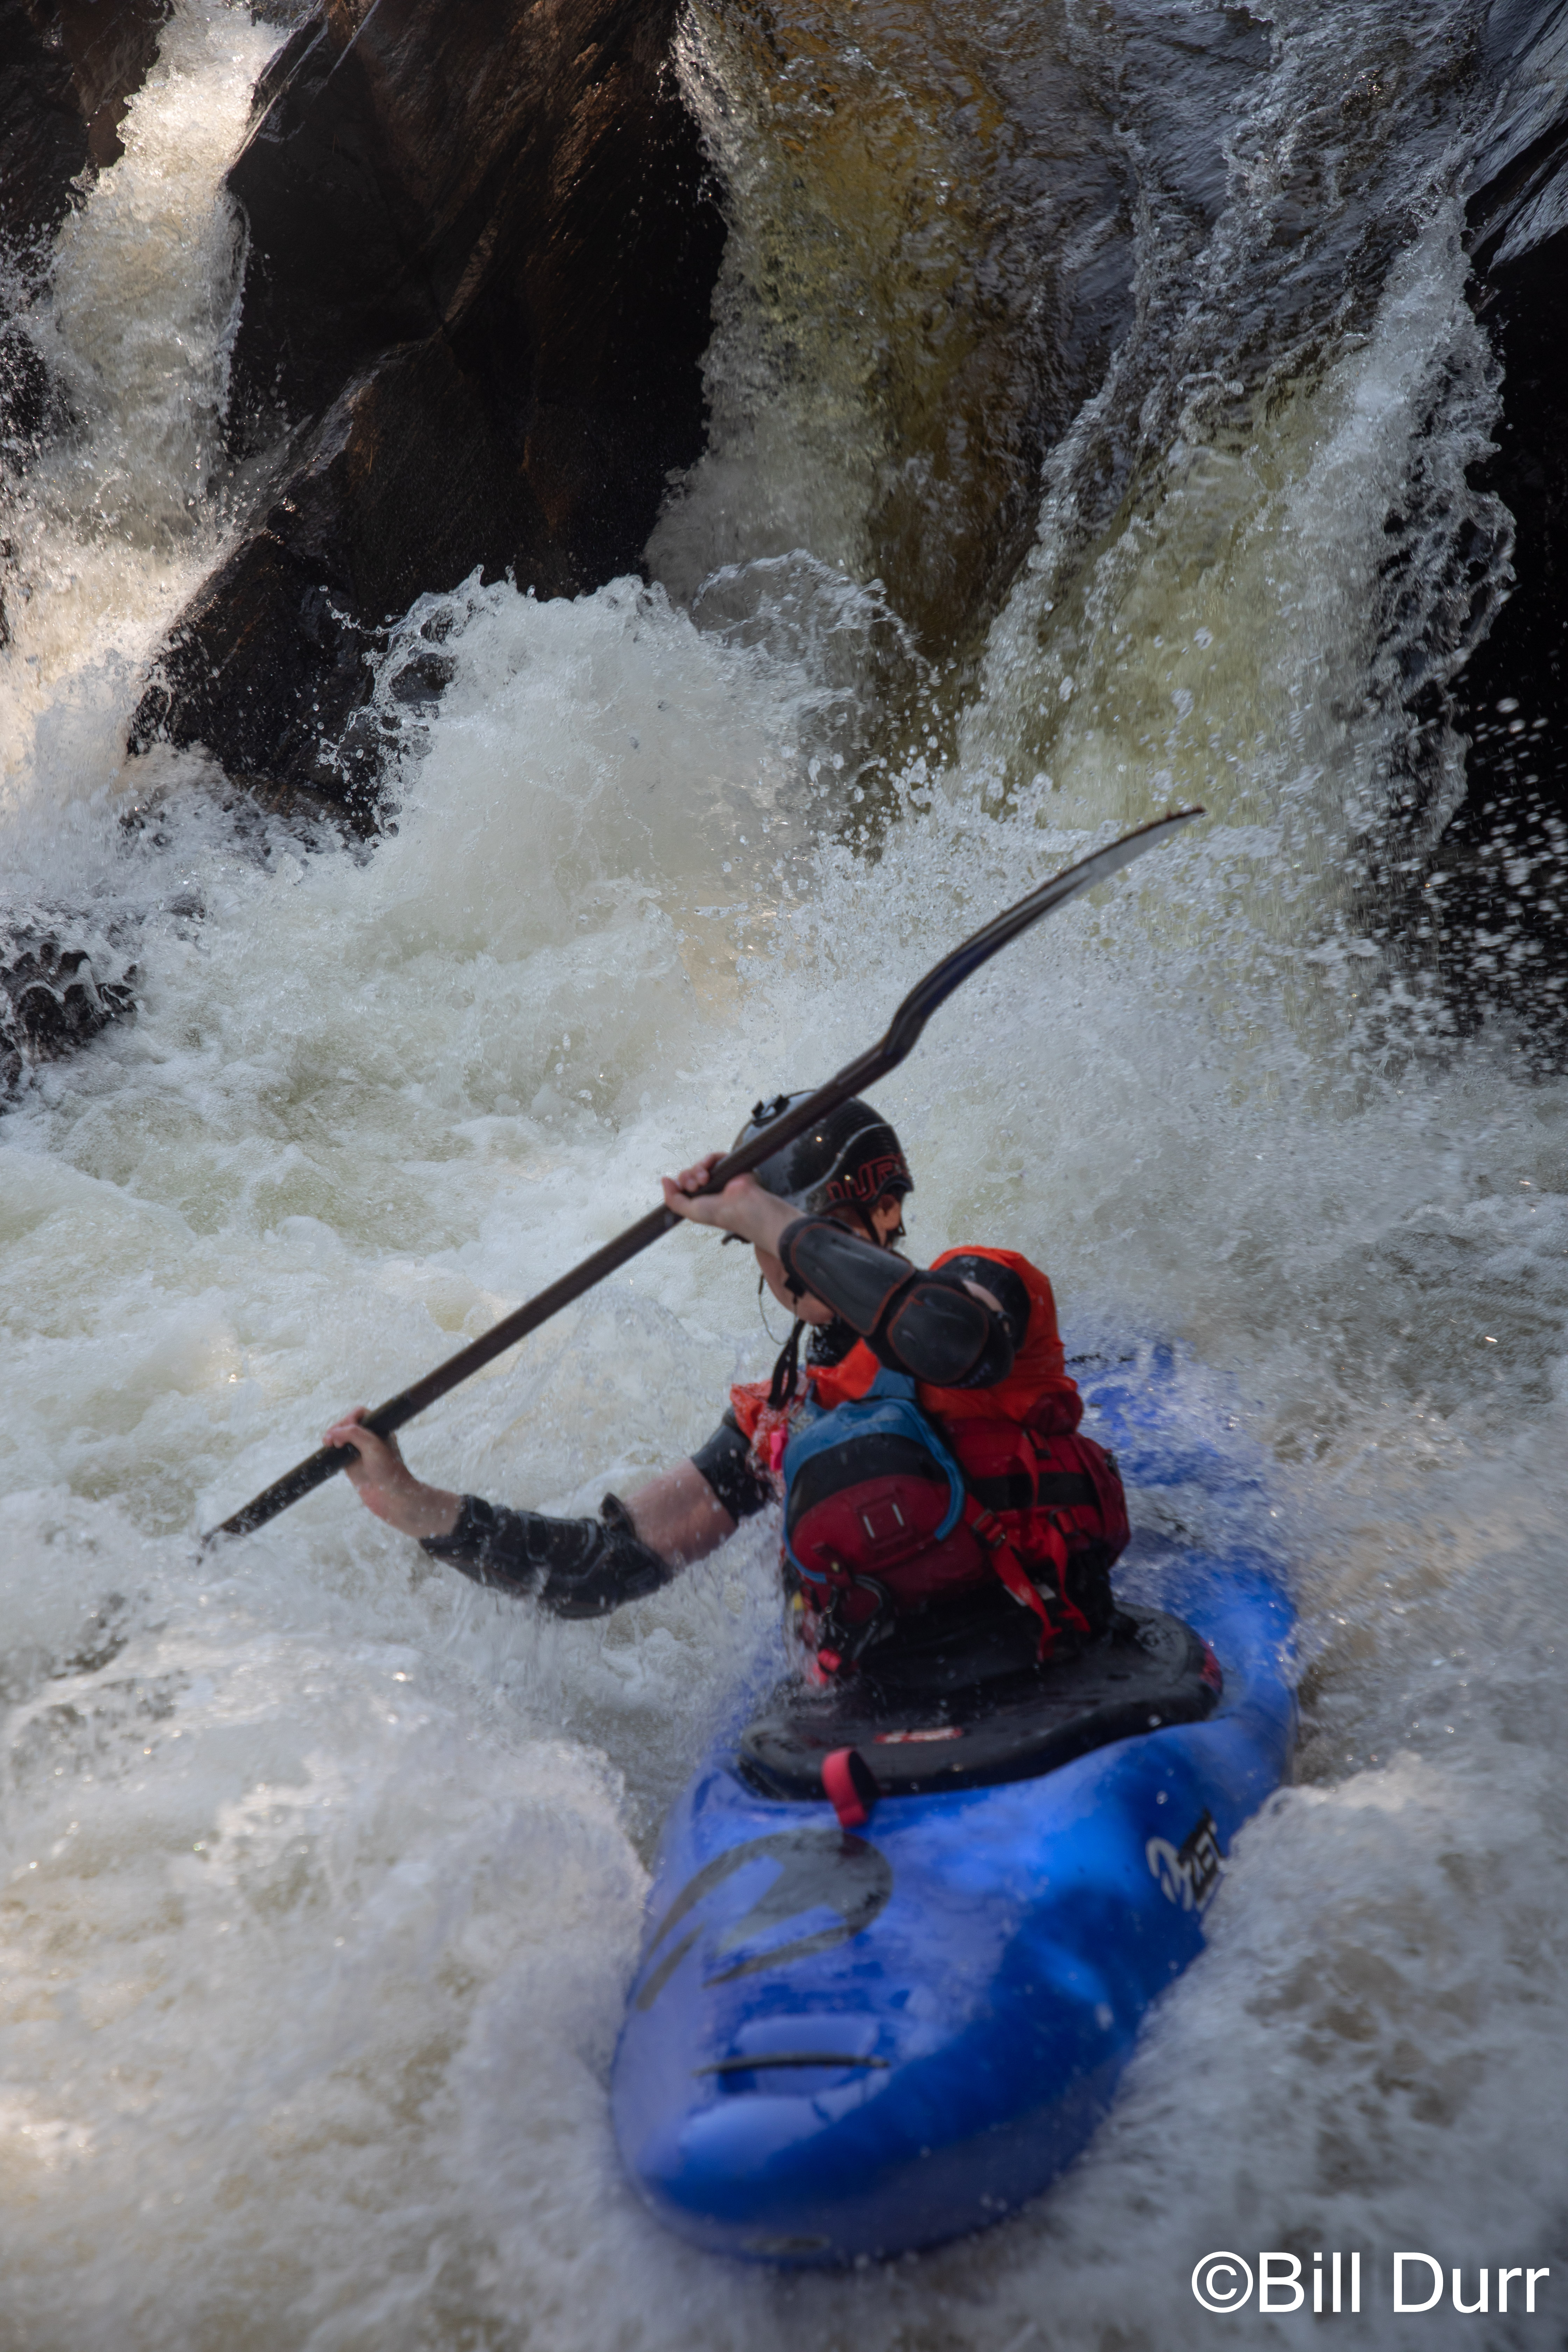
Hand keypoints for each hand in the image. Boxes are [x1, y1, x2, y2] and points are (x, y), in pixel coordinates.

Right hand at [323, 1410, 461, 1541]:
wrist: (391, 1497)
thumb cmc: (388, 1470)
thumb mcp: (373, 1445)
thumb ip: (354, 1433)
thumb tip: (333, 1432)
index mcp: (379, 1430)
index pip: (361, 1413)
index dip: (350, 1418)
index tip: (347, 1429)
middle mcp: (369, 1439)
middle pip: (347, 1424)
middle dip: (337, 1428)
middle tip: (333, 1440)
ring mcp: (359, 1451)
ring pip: (340, 1437)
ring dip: (332, 1437)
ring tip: (327, 1443)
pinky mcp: (351, 1464)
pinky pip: (337, 1452)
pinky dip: (331, 1450)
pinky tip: (328, 1450)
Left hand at [661, 1154, 797, 1252]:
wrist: (740, 1207)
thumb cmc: (720, 1214)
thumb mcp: (689, 1211)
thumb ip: (672, 1199)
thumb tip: (664, 1180)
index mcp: (700, 1198)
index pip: (683, 1185)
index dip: (680, 1184)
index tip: (685, 1189)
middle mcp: (709, 1187)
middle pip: (688, 1173)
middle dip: (687, 1178)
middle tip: (695, 1186)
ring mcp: (718, 1176)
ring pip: (698, 1165)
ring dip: (696, 1171)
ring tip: (704, 1180)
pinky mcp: (728, 1165)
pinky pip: (712, 1156)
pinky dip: (707, 1160)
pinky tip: (708, 1168)